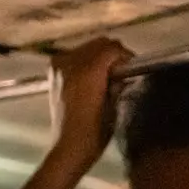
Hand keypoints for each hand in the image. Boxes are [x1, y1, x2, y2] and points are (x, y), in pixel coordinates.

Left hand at [46, 37, 132, 165]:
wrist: (70, 146)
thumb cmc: (96, 132)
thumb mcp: (115, 106)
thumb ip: (119, 82)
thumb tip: (125, 71)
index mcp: (89, 72)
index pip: (112, 48)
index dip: (127, 56)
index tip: (134, 67)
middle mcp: (71, 63)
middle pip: (99, 43)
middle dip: (114, 53)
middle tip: (123, 70)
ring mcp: (59, 66)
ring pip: (86, 47)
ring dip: (100, 56)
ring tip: (108, 74)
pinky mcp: (54, 72)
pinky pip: (74, 55)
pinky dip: (86, 60)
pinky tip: (92, 76)